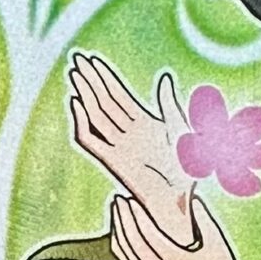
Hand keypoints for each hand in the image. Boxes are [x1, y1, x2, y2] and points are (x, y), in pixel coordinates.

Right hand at [69, 53, 193, 239]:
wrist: (180, 200)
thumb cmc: (185, 171)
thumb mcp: (180, 130)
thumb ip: (169, 104)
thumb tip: (163, 77)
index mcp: (142, 125)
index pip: (118, 95)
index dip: (105, 77)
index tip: (92, 60)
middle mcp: (127, 134)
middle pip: (103, 101)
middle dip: (90, 80)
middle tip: (76, 59)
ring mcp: (118, 146)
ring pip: (95, 115)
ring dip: (85, 94)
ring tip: (75, 74)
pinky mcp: (112, 161)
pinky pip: (90, 140)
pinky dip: (81, 122)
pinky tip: (77, 102)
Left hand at [108, 192, 238, 259]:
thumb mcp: (219, 249)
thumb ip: (205, 222)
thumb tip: (193, 197)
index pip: (149, 235)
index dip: (137, 216)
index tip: (131, 198)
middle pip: (133, 240)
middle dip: (123, 217)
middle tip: (119, 197)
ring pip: (126, 250)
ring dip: (118, 228)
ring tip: (115, 208)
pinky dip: (118, 243)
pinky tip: (118, 230)